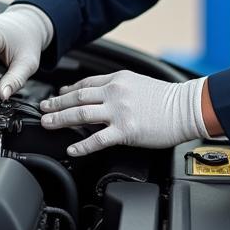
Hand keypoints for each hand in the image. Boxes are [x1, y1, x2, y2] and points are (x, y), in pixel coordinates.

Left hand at [39, 70, 208, 155]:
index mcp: (118, 79)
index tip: (57, 95)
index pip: (85, 83)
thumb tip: (103, 97)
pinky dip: (81, 145)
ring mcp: (119, 111)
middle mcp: (115, 92)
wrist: (187, 107)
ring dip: (60, 119)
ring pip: (81, 114)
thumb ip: (119, 88)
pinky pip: (97, 139)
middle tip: (42, 109)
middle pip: (77, 97)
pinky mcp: (126, 130)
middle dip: (56, 104)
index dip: (67, 90)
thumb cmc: (168, 98)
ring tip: (47, 124)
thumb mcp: (139, 83)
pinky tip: (71, 149)